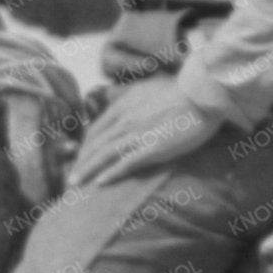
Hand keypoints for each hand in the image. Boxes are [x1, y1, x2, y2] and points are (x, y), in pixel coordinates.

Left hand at [71, 80, 217, 187]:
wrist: (202, 94)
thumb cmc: (183, 92)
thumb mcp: (150, 89)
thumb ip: (135, 99)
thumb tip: (128, 105)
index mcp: (124, 105)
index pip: (96, 128)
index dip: (85, 145)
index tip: (79, 157)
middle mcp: (126, 120)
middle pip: (95, 143)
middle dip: (80, 161)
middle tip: (69, 177)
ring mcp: (137, 134)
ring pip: (104, 154)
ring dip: (87, 170)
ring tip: (74, 183)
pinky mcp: (152, 147)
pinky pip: (125, 163)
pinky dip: (111, 173)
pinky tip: (99, 183)